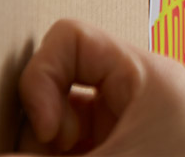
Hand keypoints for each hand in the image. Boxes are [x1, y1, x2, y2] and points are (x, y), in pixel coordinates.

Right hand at [8, 20, 184, 156]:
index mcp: (143, 75)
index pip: (69, 39)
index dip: (41, 80)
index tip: (51, 132)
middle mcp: (135, 92)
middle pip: (58, 86)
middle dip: (41, 131)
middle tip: (61, 156)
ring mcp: (126, 125)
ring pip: (58, 125)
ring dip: (46, 153)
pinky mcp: (120, 151)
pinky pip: (72, 149)